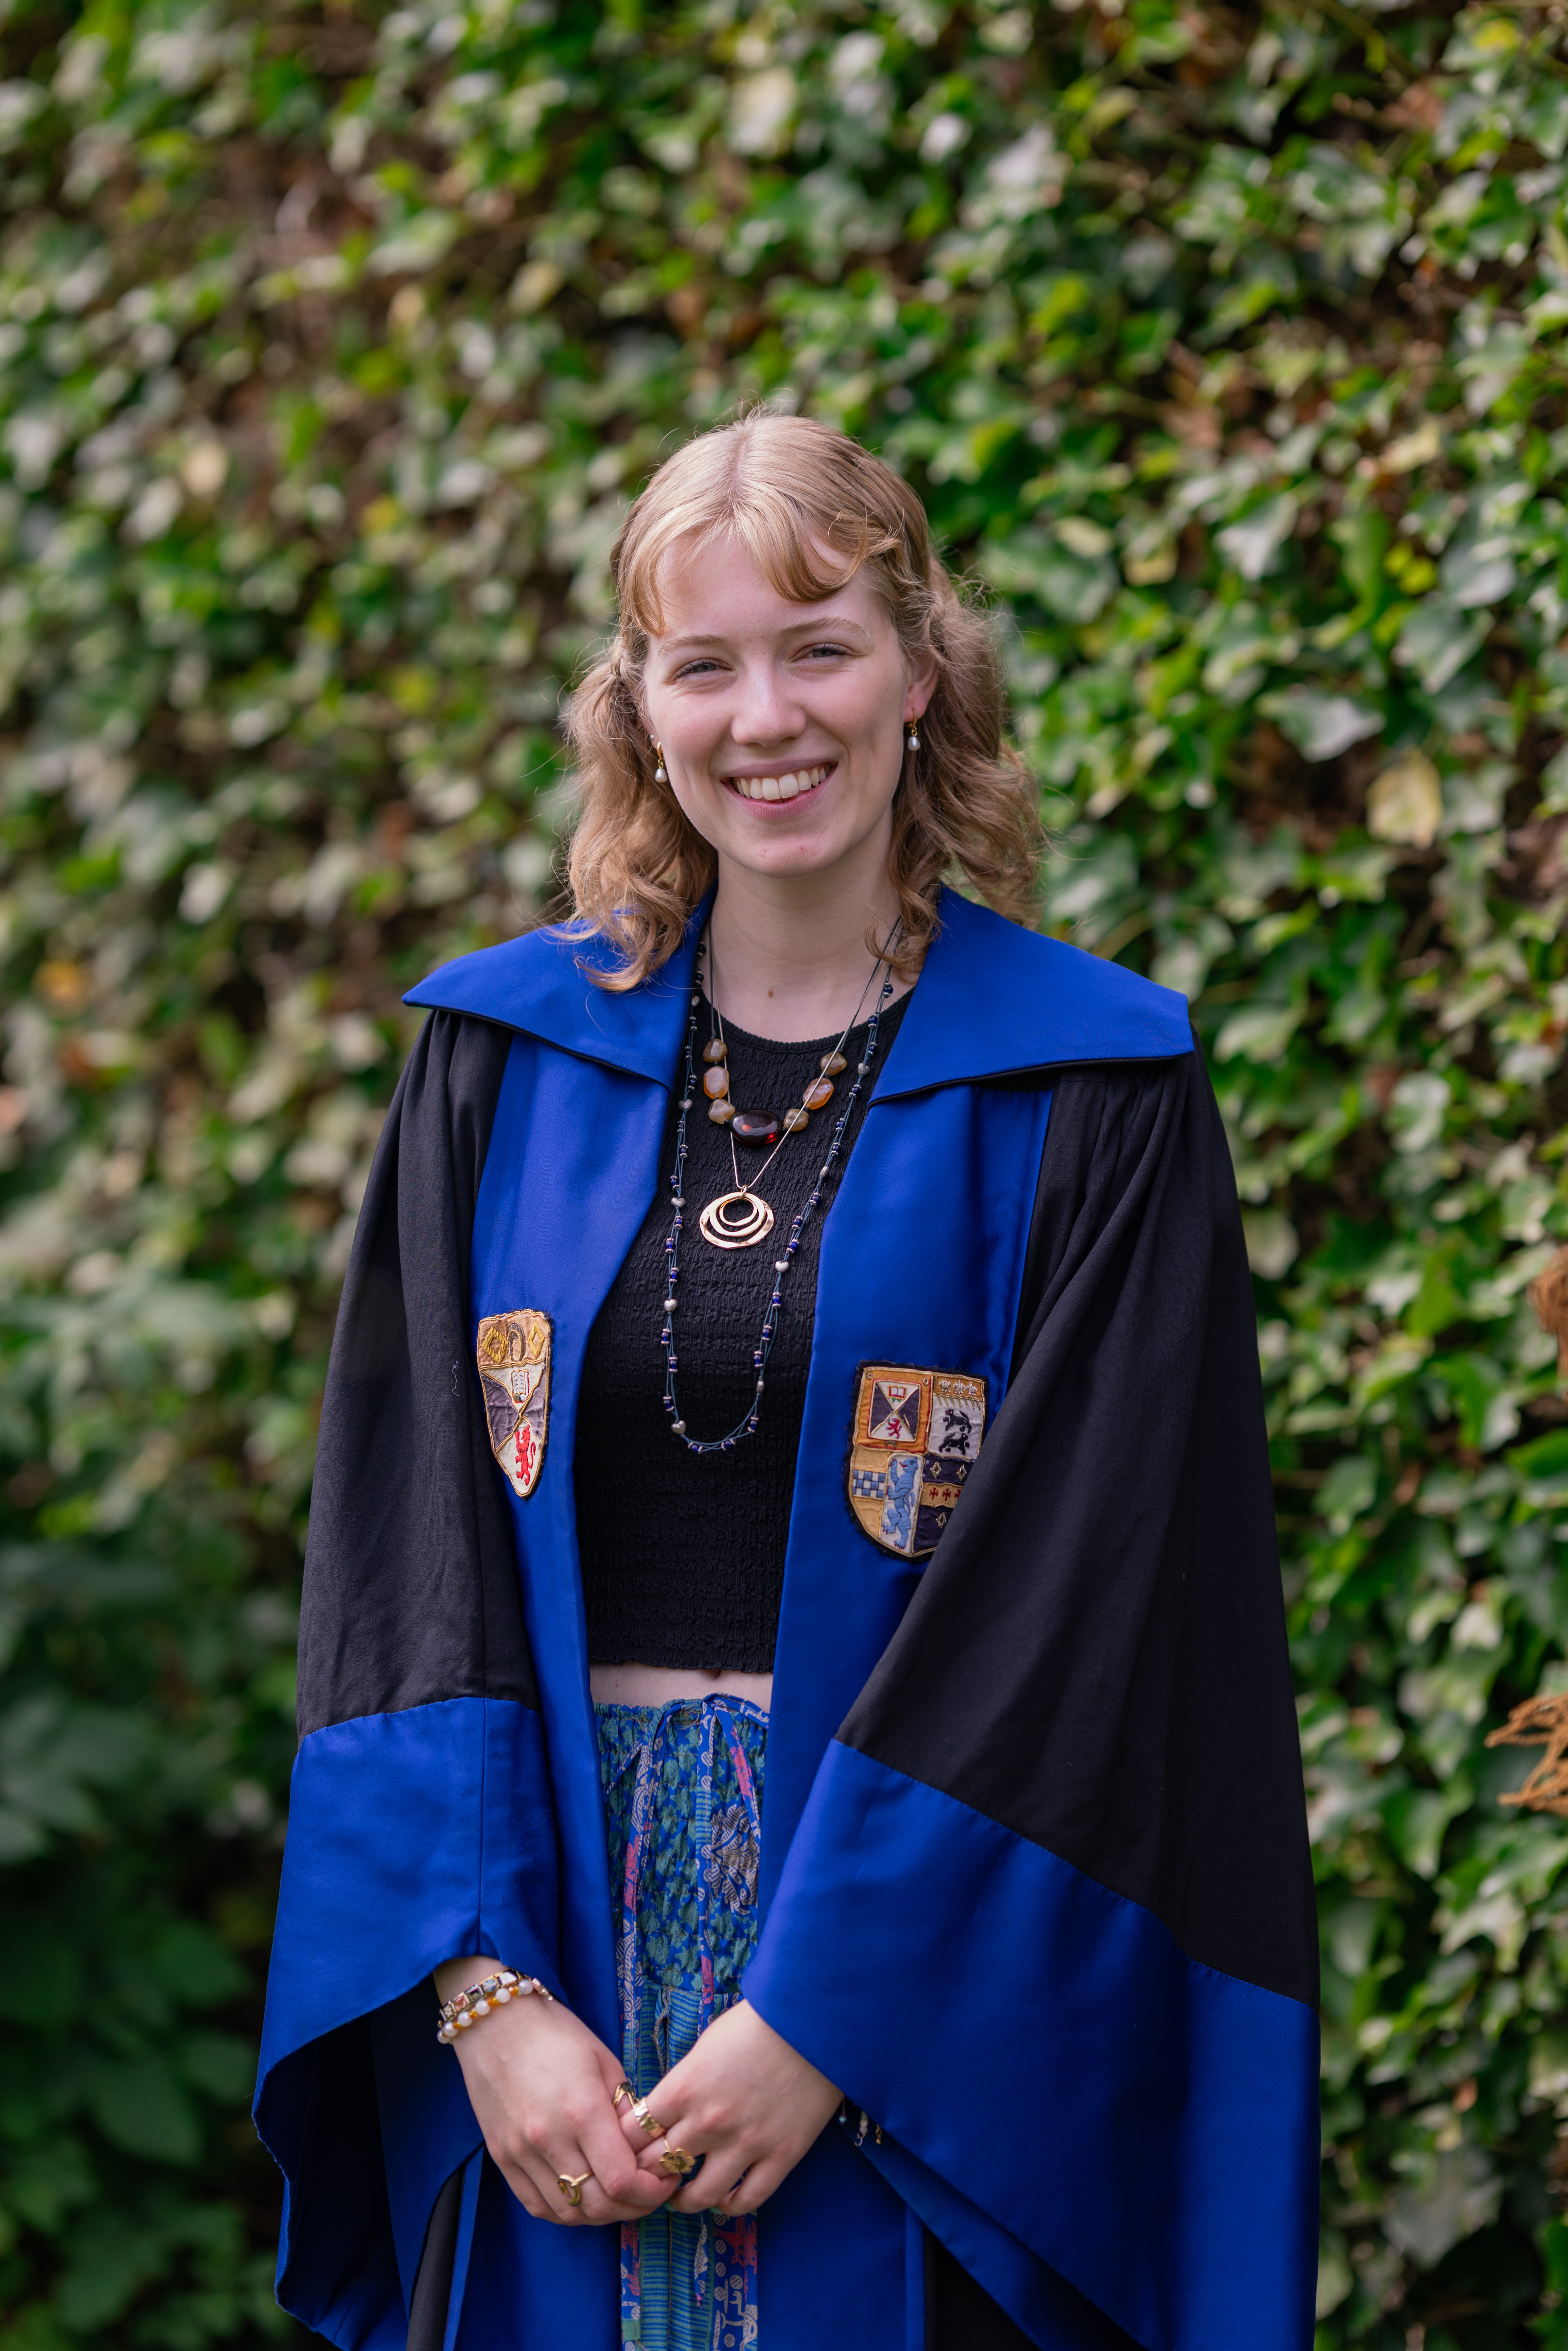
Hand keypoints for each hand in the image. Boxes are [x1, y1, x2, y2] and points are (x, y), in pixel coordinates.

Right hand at [448, 1990, 674, 2228]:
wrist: (496, 2023)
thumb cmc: (556, 2035)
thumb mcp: (604, 2062)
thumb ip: (626, 2110)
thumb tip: (647, 2147)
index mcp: (582, 2111)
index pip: (622, 2180)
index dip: (652, 2192)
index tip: (666, 2179)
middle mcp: (549, 2139)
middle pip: (598, 2206)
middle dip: (634, 2207)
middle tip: (651, 2192)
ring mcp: (521, 2153)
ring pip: (569, 2214)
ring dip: (601, 2215)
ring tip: (620, 2197)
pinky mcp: (502, 2159)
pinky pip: (538, 2205)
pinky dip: (566, 2212)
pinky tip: (584, 2198)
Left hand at [616, 2000, 839, 2218]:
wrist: (812, 2021)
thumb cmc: (754, 2025)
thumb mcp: (704, 2046)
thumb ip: (681, 2084)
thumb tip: (662, 2114)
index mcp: (684, 2088)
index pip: (633, 2134)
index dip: (624, 2146)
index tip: (627, 2150)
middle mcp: (708, 2121)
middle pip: (657, 2167)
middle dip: (646, 2175)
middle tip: (647, 2177)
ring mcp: (746, 2143)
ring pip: (699, 2196)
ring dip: (683, 2200)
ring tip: (680, 2196)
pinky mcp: (781, 2156)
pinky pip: (747, 2201)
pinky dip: (729, 2206)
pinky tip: (723, 2199)